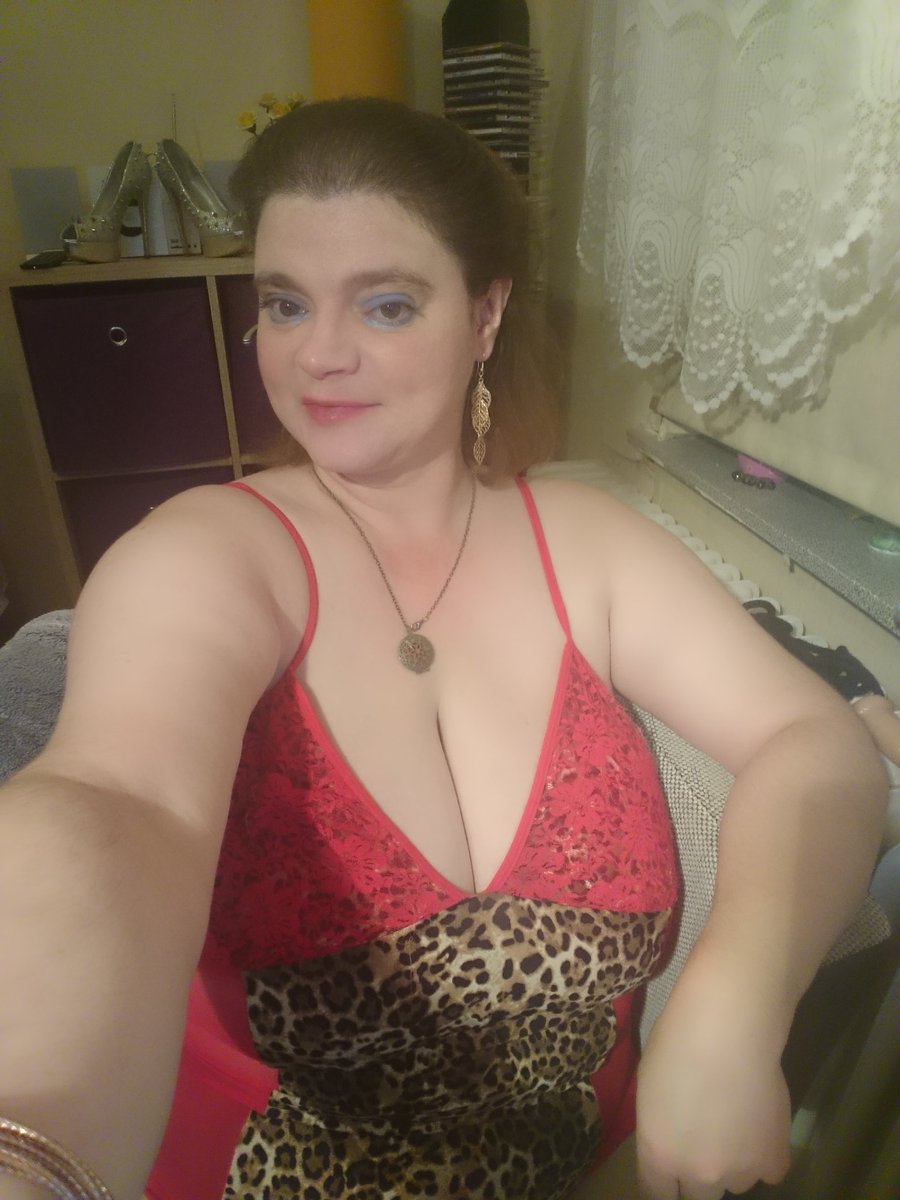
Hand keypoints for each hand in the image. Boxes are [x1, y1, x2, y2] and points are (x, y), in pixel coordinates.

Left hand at [635, 991, 791, 1198]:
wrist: (728, 1027)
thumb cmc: (676, 1043)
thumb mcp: (648, 1090)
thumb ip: (660, 1131)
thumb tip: (672, 1143)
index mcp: (659, 1156)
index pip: (656, 1196)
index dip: (663, 1183)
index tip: (669, 1173)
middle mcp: (699, 1174)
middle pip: (697, 1196)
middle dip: (696, 1174)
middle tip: (703, 1139)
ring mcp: (740, 1172)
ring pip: (734, 1182)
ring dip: (732, 1163)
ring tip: (734, 1120)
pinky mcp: (774, 1160)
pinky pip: (767, 1172)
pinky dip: (763, 1155)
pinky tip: (759, 1124)